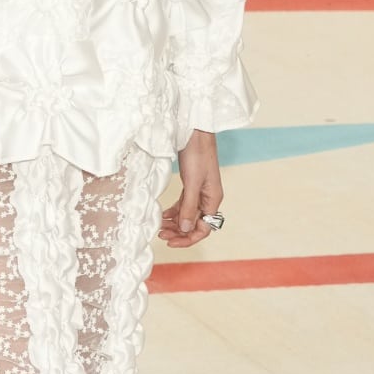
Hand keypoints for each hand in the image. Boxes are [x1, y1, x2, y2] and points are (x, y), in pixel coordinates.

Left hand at [158, 130, 222, 249]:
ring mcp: (200, 192)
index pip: (204, 229)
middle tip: (160, 234)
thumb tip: (185, 229)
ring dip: (175, 223)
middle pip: (195, 224)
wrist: (195, 132)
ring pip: (188, 215)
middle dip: (178, 232)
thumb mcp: (191, 183)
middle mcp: (208, 199)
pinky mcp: (192, 185)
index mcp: (213, 200)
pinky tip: (163, 215)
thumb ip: (189, 206)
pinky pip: (184, 205)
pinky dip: (174, 211)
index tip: (171, 242)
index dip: (188, 238)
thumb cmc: (197, 154)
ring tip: (159, 227)